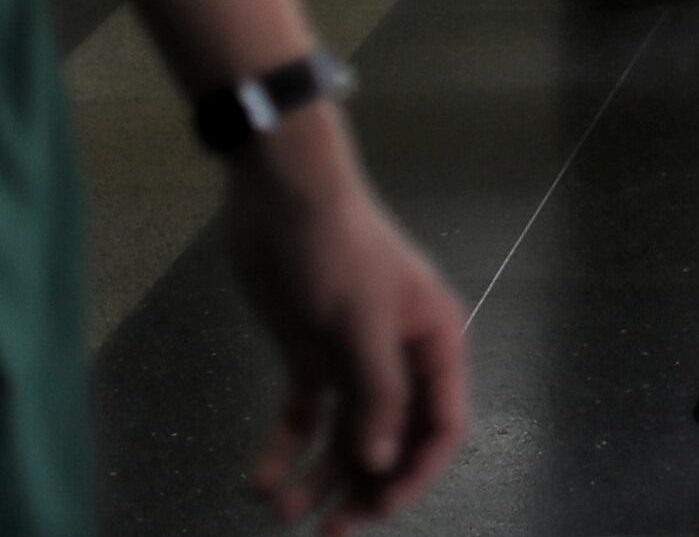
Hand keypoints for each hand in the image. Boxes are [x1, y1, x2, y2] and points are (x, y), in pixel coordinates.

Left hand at [227, 122, 468, 529]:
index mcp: (431, 342)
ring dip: (318, 478)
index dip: (414, 473)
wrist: (281, 195)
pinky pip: (304, 417)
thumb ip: (375, 392)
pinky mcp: (309, 354)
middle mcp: (398, 357)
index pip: (438, 425)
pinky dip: (284, 451)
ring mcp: (352, 358)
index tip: (376, 509)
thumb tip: (379, 461)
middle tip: (330, 535)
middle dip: (363, 489)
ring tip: (282, 512)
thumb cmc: (335, 249)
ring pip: (345, 436)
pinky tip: (259, 483)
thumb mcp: (360, 320)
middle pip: (391, 440)